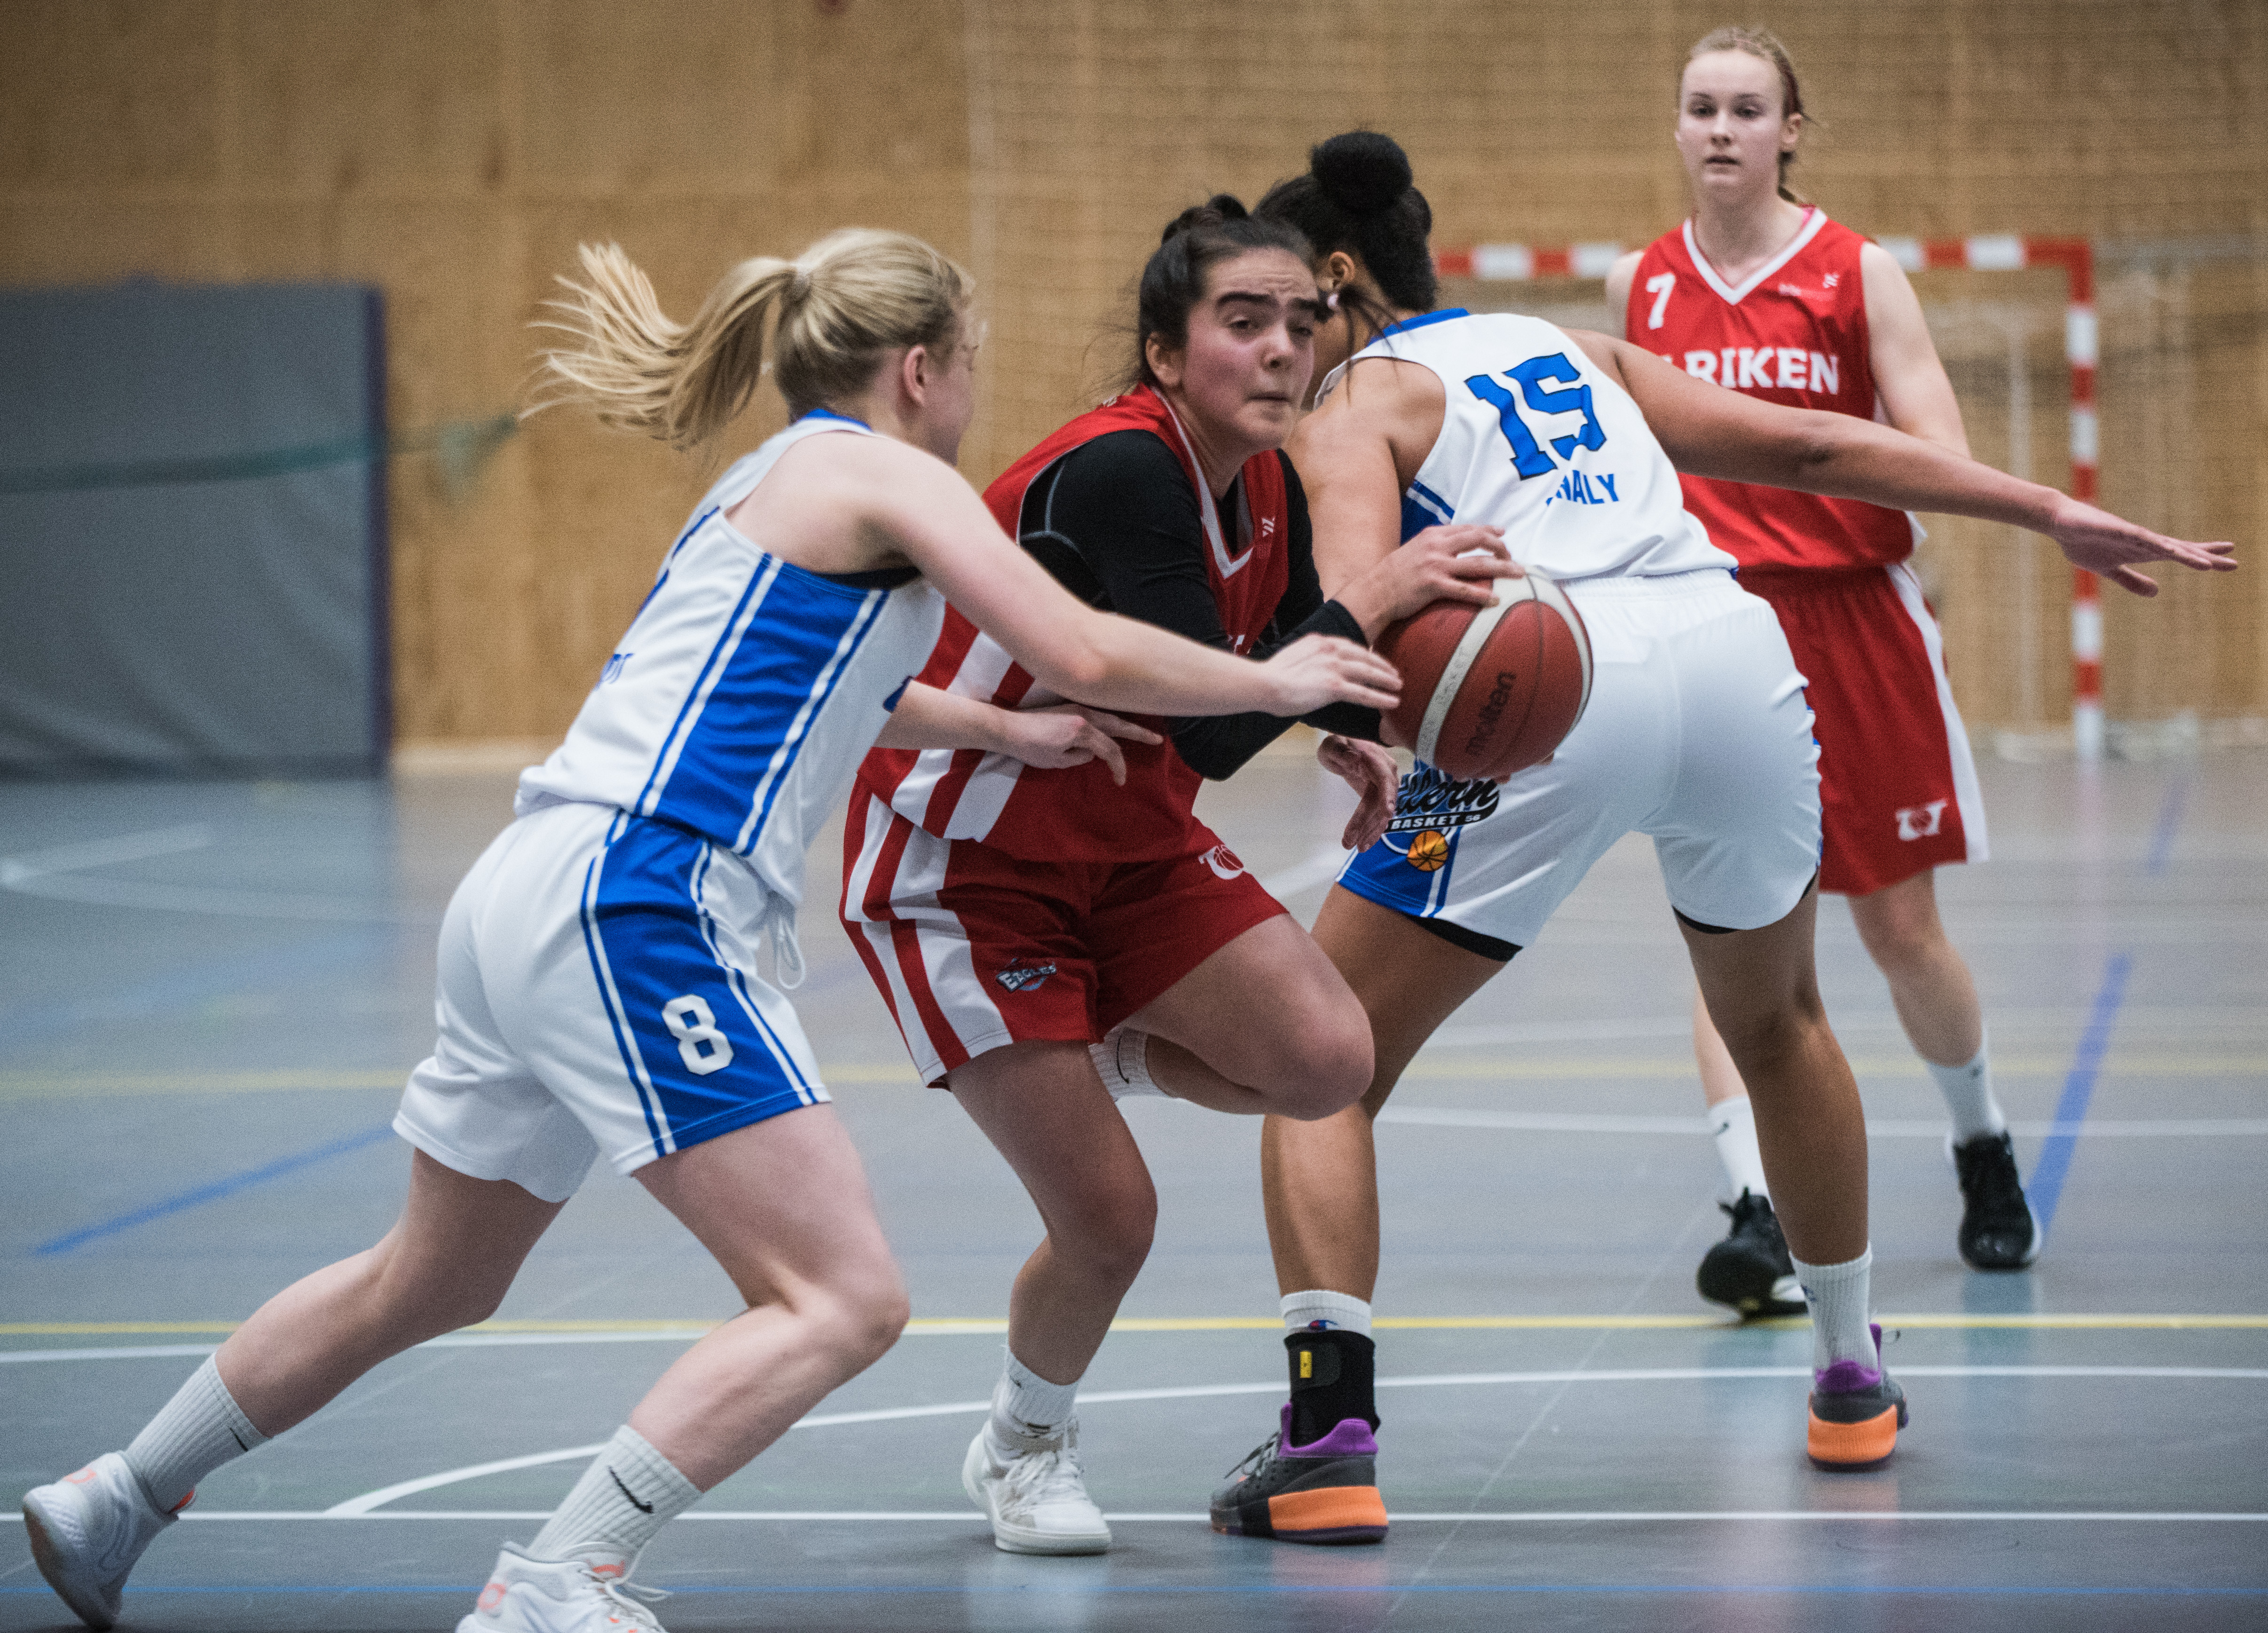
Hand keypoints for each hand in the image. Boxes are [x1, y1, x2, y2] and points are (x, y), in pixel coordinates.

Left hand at [995, 704, 1162, 784]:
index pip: (1110, 750)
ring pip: (1111, 717)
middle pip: (1120, 726)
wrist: (1008, 728)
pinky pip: (1100, 713)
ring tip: (1142, 732)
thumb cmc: (1030, 747)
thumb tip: (1092, 753)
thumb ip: (1079, 757)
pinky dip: (1113, 720)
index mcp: (1083, 730)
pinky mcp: (1071, 707)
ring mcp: (1078, 708)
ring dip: (1128, 725)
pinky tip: (1117, 725)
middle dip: (1139, 734)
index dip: (1119, 767)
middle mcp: (1085, 715)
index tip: (1120, 781)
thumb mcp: (1057, 761)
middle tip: (1157, 740)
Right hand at [1261, 635, 1400, 715]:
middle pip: (1364, 656)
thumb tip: (1315, 671)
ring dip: (1386, 680)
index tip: (1376, 661)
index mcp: (1320, 641)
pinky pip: (1363, 692)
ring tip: (1398, 687)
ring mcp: (1333, 667)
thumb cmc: (1272, 677)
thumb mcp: (1294, 658)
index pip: (1350, 646)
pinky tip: (1392, 703)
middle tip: (1395, 675)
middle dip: (1382, 666)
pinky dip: (1380, 698)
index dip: (1367, 655)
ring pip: (1368, 673)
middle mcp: (1330, 650)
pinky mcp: (1334, 686)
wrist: (1264, 683)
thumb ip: (1310, 660)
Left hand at [1318, 734, 1398, 849]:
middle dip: (1368, 823)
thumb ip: (1343, 753)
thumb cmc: (1339, 743)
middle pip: (1380, 802)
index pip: (1385, 779)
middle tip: (1352, 842)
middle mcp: (1386, 775)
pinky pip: (1377, 816)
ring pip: (1380, 813)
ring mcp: (1384, 788)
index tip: (1387, 812)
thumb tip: (1356, 760)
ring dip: (1370, 832)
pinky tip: (1363, 843)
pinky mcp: (1378, 797)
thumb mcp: (1335, 745)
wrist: (1345, 745)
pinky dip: (1371, 830)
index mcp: (1377, 761)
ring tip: (1356, 847)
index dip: (1387, 795)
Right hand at [1336, 523, 1521, 637]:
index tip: (1502, 534)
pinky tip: (1495, 600)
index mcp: (1432, 535)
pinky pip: (1464, 589)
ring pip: (1477, 564)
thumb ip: (1431, 547)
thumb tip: (1450, 550)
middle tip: (1512, 557)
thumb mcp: (1411, 552)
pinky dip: (1482, 594)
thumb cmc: (1391, 576)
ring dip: (1502, 568)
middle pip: (1477, 539)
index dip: (1487, 530)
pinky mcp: (1433, 585)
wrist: (1373, 592)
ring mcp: (1435, 564)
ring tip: (1518, 574)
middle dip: (1500, 546)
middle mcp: (1436, 546)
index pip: (1466, 528)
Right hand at [2046, 495, 2236, 596]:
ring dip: (2186, 554)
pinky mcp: (2116, 530)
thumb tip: (2157, 592)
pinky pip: (2139, 538)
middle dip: (2205, 555)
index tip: (2227, 561)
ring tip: (2208, 563)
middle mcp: (2143, 541)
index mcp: (2143, 551)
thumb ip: (2132, 580)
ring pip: (2164, 545)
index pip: (2179, 553)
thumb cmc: (2084, 542)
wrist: (2061, 523)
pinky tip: (2169, 549)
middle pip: (2180, 548)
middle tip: (2234, 561)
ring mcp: (2131, 535)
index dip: (2202, 557)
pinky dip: (2155, 544)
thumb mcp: (2110, 569)